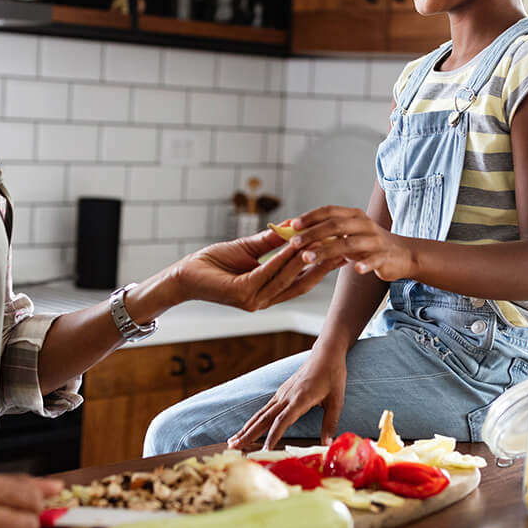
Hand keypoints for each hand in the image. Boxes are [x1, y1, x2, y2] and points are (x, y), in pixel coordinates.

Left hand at [172, 229, 345, 311]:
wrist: (186, 274)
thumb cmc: (214, 262)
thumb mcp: (248, 249)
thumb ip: (271, 242)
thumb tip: (293, 227)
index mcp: (268, 292)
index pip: (301, 280)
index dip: (322, 266)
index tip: (340, 249)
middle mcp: (264, 300)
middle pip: (301, 283)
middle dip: (322, 266)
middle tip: (342, 248)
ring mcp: (254, 300)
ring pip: (286, 278)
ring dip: (303, 259)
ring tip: (320, 242)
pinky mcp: (242, 294)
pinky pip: (266, 274)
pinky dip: (281, 259)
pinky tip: (292, 246)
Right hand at [227, 347, 346, 449]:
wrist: (325, 354)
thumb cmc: (332, 376)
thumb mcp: (337, 400)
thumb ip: (330, 423)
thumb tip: (328, 444)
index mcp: (300, 399)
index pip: (282, 421)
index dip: (272, 437)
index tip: (264, 450)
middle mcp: (286, 397)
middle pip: (263, 419)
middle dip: (247, 434)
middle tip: (232, 447)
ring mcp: (282, 394)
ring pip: (260, 414)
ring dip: (246, 428)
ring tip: (232, 440)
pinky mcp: (281, 392)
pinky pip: (265, 408)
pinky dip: (254, 420)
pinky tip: (248, 427)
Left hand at [289, 206, 413, 280]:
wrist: (403, 255)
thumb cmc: (368, 244)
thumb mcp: (348, 235)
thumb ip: (326, 233)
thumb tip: (295, 233)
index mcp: (354, 216)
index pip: (330, 211)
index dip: (310, 217)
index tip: (292, 225)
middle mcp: (364, 225)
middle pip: (336, 226)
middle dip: (312, 234)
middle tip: (294, 243)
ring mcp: (375, 240)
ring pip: (349, 243)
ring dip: (327, 250)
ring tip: (308, 258)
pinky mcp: (385, 257)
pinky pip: (374, 260)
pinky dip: (365, 264)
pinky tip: (356, 269)